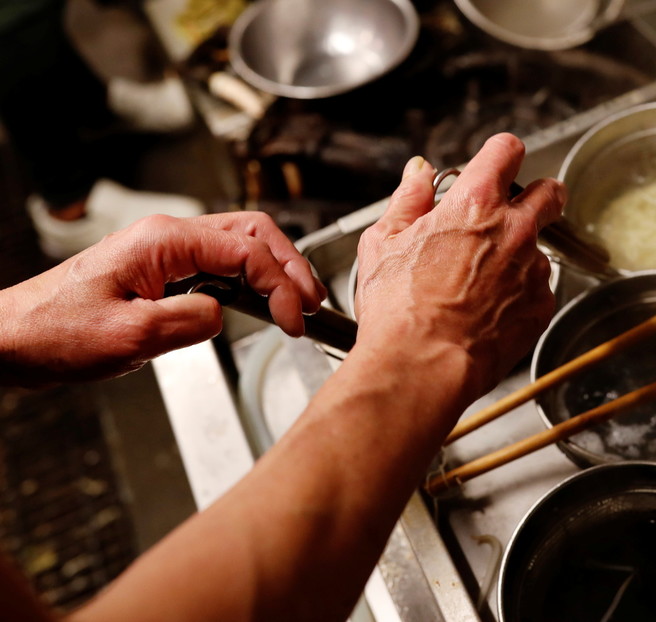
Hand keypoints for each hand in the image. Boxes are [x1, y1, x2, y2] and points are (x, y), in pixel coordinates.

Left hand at [0, 212, 324, 384]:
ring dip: (275, 270)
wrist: (13, 339)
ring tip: (298, 302)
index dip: (281, 283)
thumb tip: (225, 314)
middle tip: (312, 303)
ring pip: (240, 245)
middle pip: (253, 233)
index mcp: (164, 241)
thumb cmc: (55, 332)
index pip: (247, 249)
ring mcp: (166, 252)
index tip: (293, 318)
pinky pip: (220, 265)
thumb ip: (188, 321)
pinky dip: (251, 280)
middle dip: (291, 265)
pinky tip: (262, 303)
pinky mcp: (163, 272)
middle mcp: (168, 237)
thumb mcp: (129, 337)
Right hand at [355, 133, 565, 397]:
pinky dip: (520, 295)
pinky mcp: (542, 305)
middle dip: (540, 194)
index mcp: (475, 203)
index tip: (499, 162)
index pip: (507, 150)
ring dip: (519, 256)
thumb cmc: (399, 309)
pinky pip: (538, 289)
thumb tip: (418, 173)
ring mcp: (533, 269)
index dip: (502, 153)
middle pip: (550, 192)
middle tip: (520, 209)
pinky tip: (489, 311)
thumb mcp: (384, 241)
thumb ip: (408, 199)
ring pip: (540, 247)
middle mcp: (513, 230)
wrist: (422, 364)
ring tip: (481, 283)